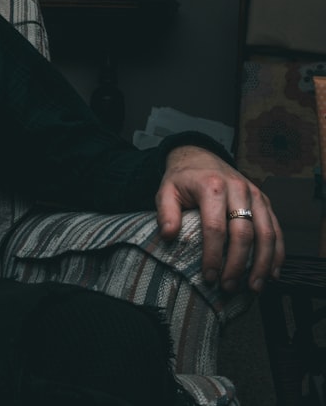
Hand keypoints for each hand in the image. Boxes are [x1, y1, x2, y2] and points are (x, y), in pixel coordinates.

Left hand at [156, 145, 283, 292]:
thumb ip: (166, 212)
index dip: (214, 255)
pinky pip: (277, 230)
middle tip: (229, 286)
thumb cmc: (183, 179)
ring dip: (262, 263)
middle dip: (238, 264)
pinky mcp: (265, 202)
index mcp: (212, 186)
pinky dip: (277, 253)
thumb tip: (168, 236)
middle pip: (244, 232)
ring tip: (253, 286)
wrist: (200, 156)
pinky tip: (272, 273)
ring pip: (266, 233)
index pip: (215, 227)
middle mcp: (238, 189)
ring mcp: (256, 195)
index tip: (209, 276)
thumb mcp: (166, 190)